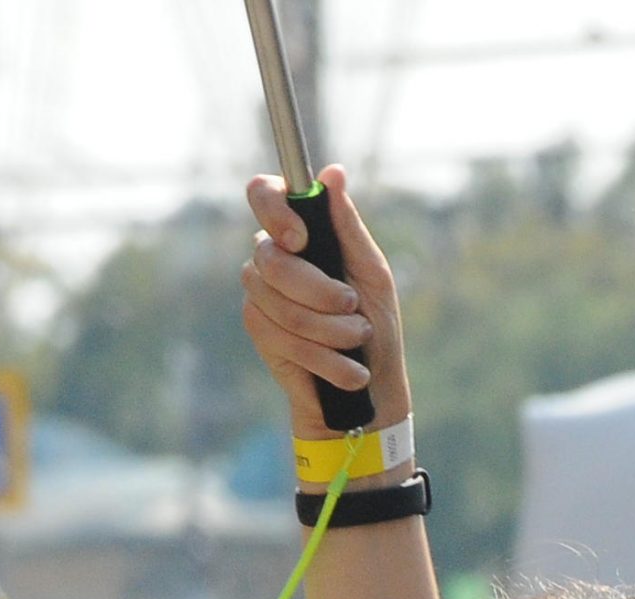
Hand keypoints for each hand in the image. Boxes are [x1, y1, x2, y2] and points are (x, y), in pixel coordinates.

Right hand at [240, 164, 410, 439]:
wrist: (370, 389)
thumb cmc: (376, 324)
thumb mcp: (372, 273)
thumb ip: (349, 226)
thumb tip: (334, 172)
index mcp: (300, 231)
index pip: (263, 194)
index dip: (274, 210)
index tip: (301, 239)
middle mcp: (271, 254)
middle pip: (272, 259)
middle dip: (320, 292)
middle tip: (353, 308)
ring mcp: (259, 291)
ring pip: (279, 302)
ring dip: (331, 330)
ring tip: (357, 341)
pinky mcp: (258, 328)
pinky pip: (282, 336)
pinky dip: (324, 356)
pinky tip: (347, 370)